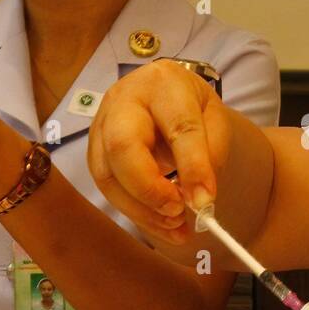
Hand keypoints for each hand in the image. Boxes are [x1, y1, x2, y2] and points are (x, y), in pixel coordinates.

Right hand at [87, 58, 229, 243]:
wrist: (163, 96)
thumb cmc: (190, 107)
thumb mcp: (214, 119)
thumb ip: (210, 155)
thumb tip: (197, 200)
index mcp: (164, 84)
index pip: (179, 126)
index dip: (193, 166)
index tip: (205, 200)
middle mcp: (123, 100)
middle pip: (122, 146)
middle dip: (150, 188)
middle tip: (178, 212)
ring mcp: (101, 125)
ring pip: (108, 174)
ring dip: (141, 209)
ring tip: (175, 225)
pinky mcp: (94, 151)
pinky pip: (108, 189)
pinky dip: (136, 213)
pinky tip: (161, 225)